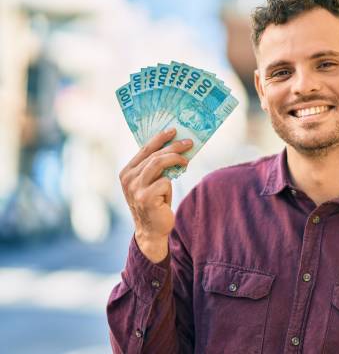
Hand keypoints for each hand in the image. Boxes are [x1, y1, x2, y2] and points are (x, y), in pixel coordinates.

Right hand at [119, 128, 192, 261]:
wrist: (152, 231)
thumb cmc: (156, 203)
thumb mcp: (153, 182)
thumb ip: (157, 167)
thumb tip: (177, 146)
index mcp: (127, 171)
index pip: (145, 149)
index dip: (160, 138)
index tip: (174, 130)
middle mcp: (128, 178)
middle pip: (154, 155)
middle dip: (173, 147)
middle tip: (189, 143)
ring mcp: (135, 188)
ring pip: (158, 164)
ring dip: (175, 159)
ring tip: (186, 161)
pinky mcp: (145, 198)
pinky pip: (164, 182)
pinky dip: (170, 185)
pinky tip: (168, 195)